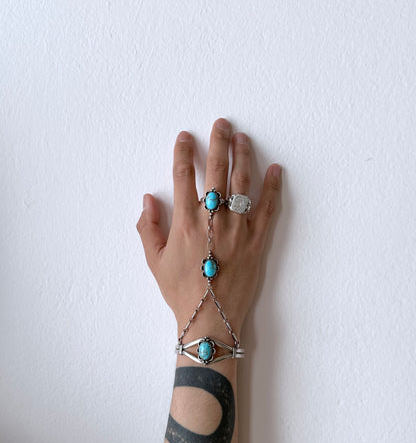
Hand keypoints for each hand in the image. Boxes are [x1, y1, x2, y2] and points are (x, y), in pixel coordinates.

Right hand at [137, 118, 281, 343]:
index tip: (186, 137)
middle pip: (217, 171)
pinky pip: (267, 210)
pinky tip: (275, 170)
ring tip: (243, 138)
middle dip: (219, 143)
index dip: (184, 152)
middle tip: (222, 124)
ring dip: (243, 157)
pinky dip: (273, 189)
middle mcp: (212, 220)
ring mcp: (237, 229)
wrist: (210, 318)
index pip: (184, 176)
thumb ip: (148, 228)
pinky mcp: (257, 242)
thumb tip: (148, 199)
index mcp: (185, 222)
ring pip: (242, 184)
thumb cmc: (180, 292)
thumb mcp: (155, 262)